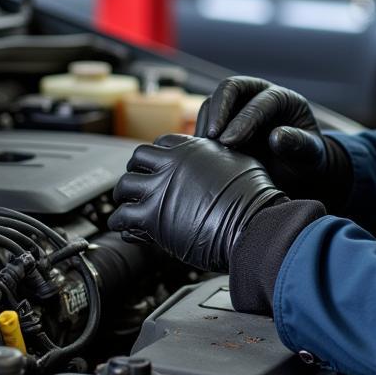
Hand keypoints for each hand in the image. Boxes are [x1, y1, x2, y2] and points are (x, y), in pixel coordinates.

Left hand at [107, 133, 285, 272]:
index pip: (162, 143)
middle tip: (138, 185)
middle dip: (136, 171)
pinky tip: (126, 230)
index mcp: (192, 147)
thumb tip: (225, 157)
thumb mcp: (242, 161)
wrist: (251, 221)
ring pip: (125, 185)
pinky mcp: (151, 215)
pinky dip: (121, 223)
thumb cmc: (254, 197)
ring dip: (124, 197)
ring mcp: (160, 187)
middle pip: (138, 158)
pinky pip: (123, 216)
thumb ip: (224, 157)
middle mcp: (172, 162)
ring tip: (126, 207)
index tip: (157, 167)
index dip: (158, 156)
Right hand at [194, 76, 351, 208]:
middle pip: (230, 87)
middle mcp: (258, 95)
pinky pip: (205, 119)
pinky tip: (201, 153)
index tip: (230, 141)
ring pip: (213, 101)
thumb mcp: (311, 154)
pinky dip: (200, 134)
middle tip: (211, 137)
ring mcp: (238, 105)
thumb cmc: (305, 159)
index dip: (244, 119)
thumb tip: (276, 137)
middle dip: (219, 110)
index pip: (261, 100)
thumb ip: (298, 144)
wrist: (294, 169)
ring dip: (207, 123)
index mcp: (283, 98)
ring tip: (205, 149)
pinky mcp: (223, 120)